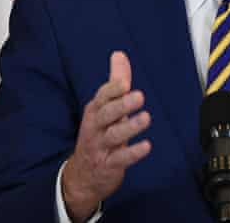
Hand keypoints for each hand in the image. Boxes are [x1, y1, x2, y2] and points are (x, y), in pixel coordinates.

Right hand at [61, 51, 151, 220]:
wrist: (83, 175)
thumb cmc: (98, 133)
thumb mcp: (105, 107)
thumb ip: (115, 82)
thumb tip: (119, 54)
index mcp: (95, 110)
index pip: (102, 97)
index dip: (112, 90)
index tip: (125, 82)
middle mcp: (96, 127)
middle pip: (106, 114)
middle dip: (121, 105)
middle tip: (139, 96)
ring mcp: (101, 147)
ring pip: (114, 136)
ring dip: (130, 127)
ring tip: (146, 118)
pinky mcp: (108, 165)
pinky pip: (120, 159)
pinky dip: (132, 153)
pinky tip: (146, 146)